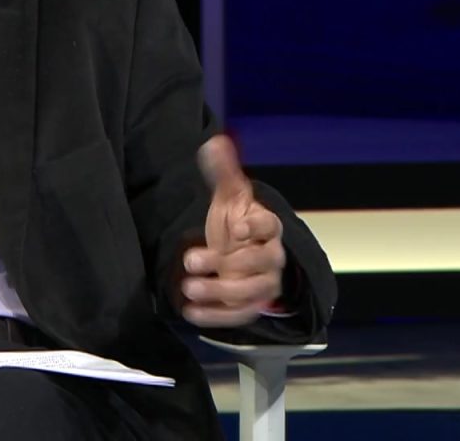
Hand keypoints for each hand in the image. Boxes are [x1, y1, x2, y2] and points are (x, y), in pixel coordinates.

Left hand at [180, 135, 285, 326]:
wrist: (242, 257)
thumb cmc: (236, 225)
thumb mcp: (229, 198)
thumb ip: (223, 173)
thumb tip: (215, 142)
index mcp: (267, 227)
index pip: (270, 225)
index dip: (256, 226)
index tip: (236, 227)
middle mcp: (270, 257)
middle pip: (260, 262)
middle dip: (227, 263)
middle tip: (190, 260)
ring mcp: (262, 284)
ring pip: (251, 292)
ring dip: (220, 292)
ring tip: (189, 288)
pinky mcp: (250, 306)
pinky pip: (239, 315)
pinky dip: (216, 317)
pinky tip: (190, 312)